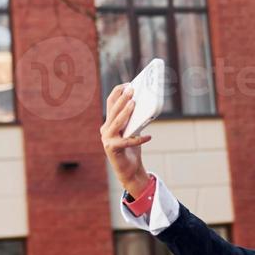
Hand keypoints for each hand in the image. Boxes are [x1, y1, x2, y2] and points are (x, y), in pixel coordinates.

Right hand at [100, 82, 152, 197]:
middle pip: (113, 110)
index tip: (128, 84)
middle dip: (123, 98)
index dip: (118, 92)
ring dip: (125, 112)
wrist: (129, 170)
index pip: (110, 103)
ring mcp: (107, 139)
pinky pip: (127, 141)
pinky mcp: (112, 149)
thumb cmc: (131, 149)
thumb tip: (145, 105)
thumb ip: (134, 119)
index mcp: (109, 123)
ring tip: (134, 103)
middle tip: (132, 89)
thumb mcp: (133, 130)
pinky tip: (149, 137)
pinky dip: (139, 139)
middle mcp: (105, 129)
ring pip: (116, 122)